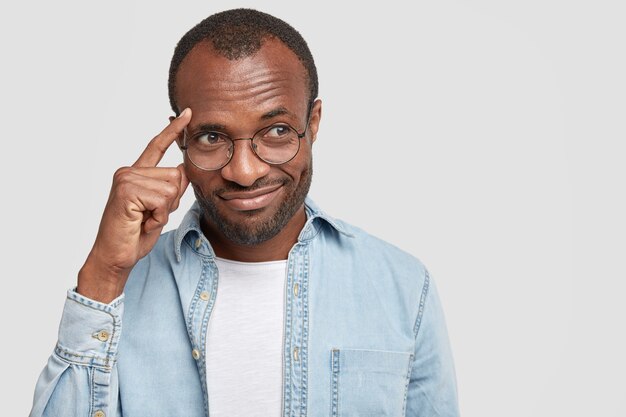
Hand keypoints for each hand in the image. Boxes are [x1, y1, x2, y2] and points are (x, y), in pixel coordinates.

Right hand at [77, 108, 191, 302]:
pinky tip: (141, 221)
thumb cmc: (136, 234)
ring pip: (172, 188)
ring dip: (164, 210)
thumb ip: (172, 188)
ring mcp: (126, 179)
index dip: (173, 131)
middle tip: (149, 215)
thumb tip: (184, 168)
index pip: (157, 146)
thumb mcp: (161, 208)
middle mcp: (128, 171)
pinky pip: (163, 199)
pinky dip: (158, 215)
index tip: (188, 113)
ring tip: (144, 219)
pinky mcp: (127, 190)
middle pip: (176, 175)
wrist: (116, 256)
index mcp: (136, 173)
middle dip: (172, 201)